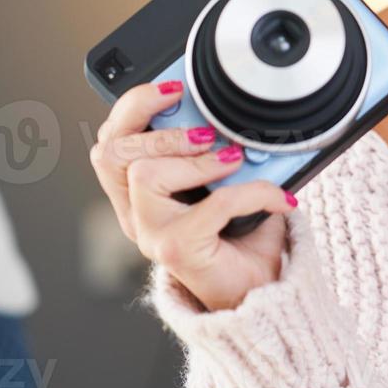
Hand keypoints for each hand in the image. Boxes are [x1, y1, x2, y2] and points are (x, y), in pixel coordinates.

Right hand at [88, 80, 297, 311]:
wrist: (261, 299)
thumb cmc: (243, 241)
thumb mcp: (230, 186)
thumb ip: (223, 152)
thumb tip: (243, 117)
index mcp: (139, 195)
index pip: (110, 143)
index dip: (133, 108)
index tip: (174, 88)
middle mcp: (136, 215)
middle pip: (113, 154)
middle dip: (160, 129)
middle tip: (206, 131)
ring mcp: (152, 234)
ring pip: (146, 174)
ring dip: (197, 160)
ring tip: (234, 161)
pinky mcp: (177, 250)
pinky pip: (213, 204)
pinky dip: (253, 192)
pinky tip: (277, 199)